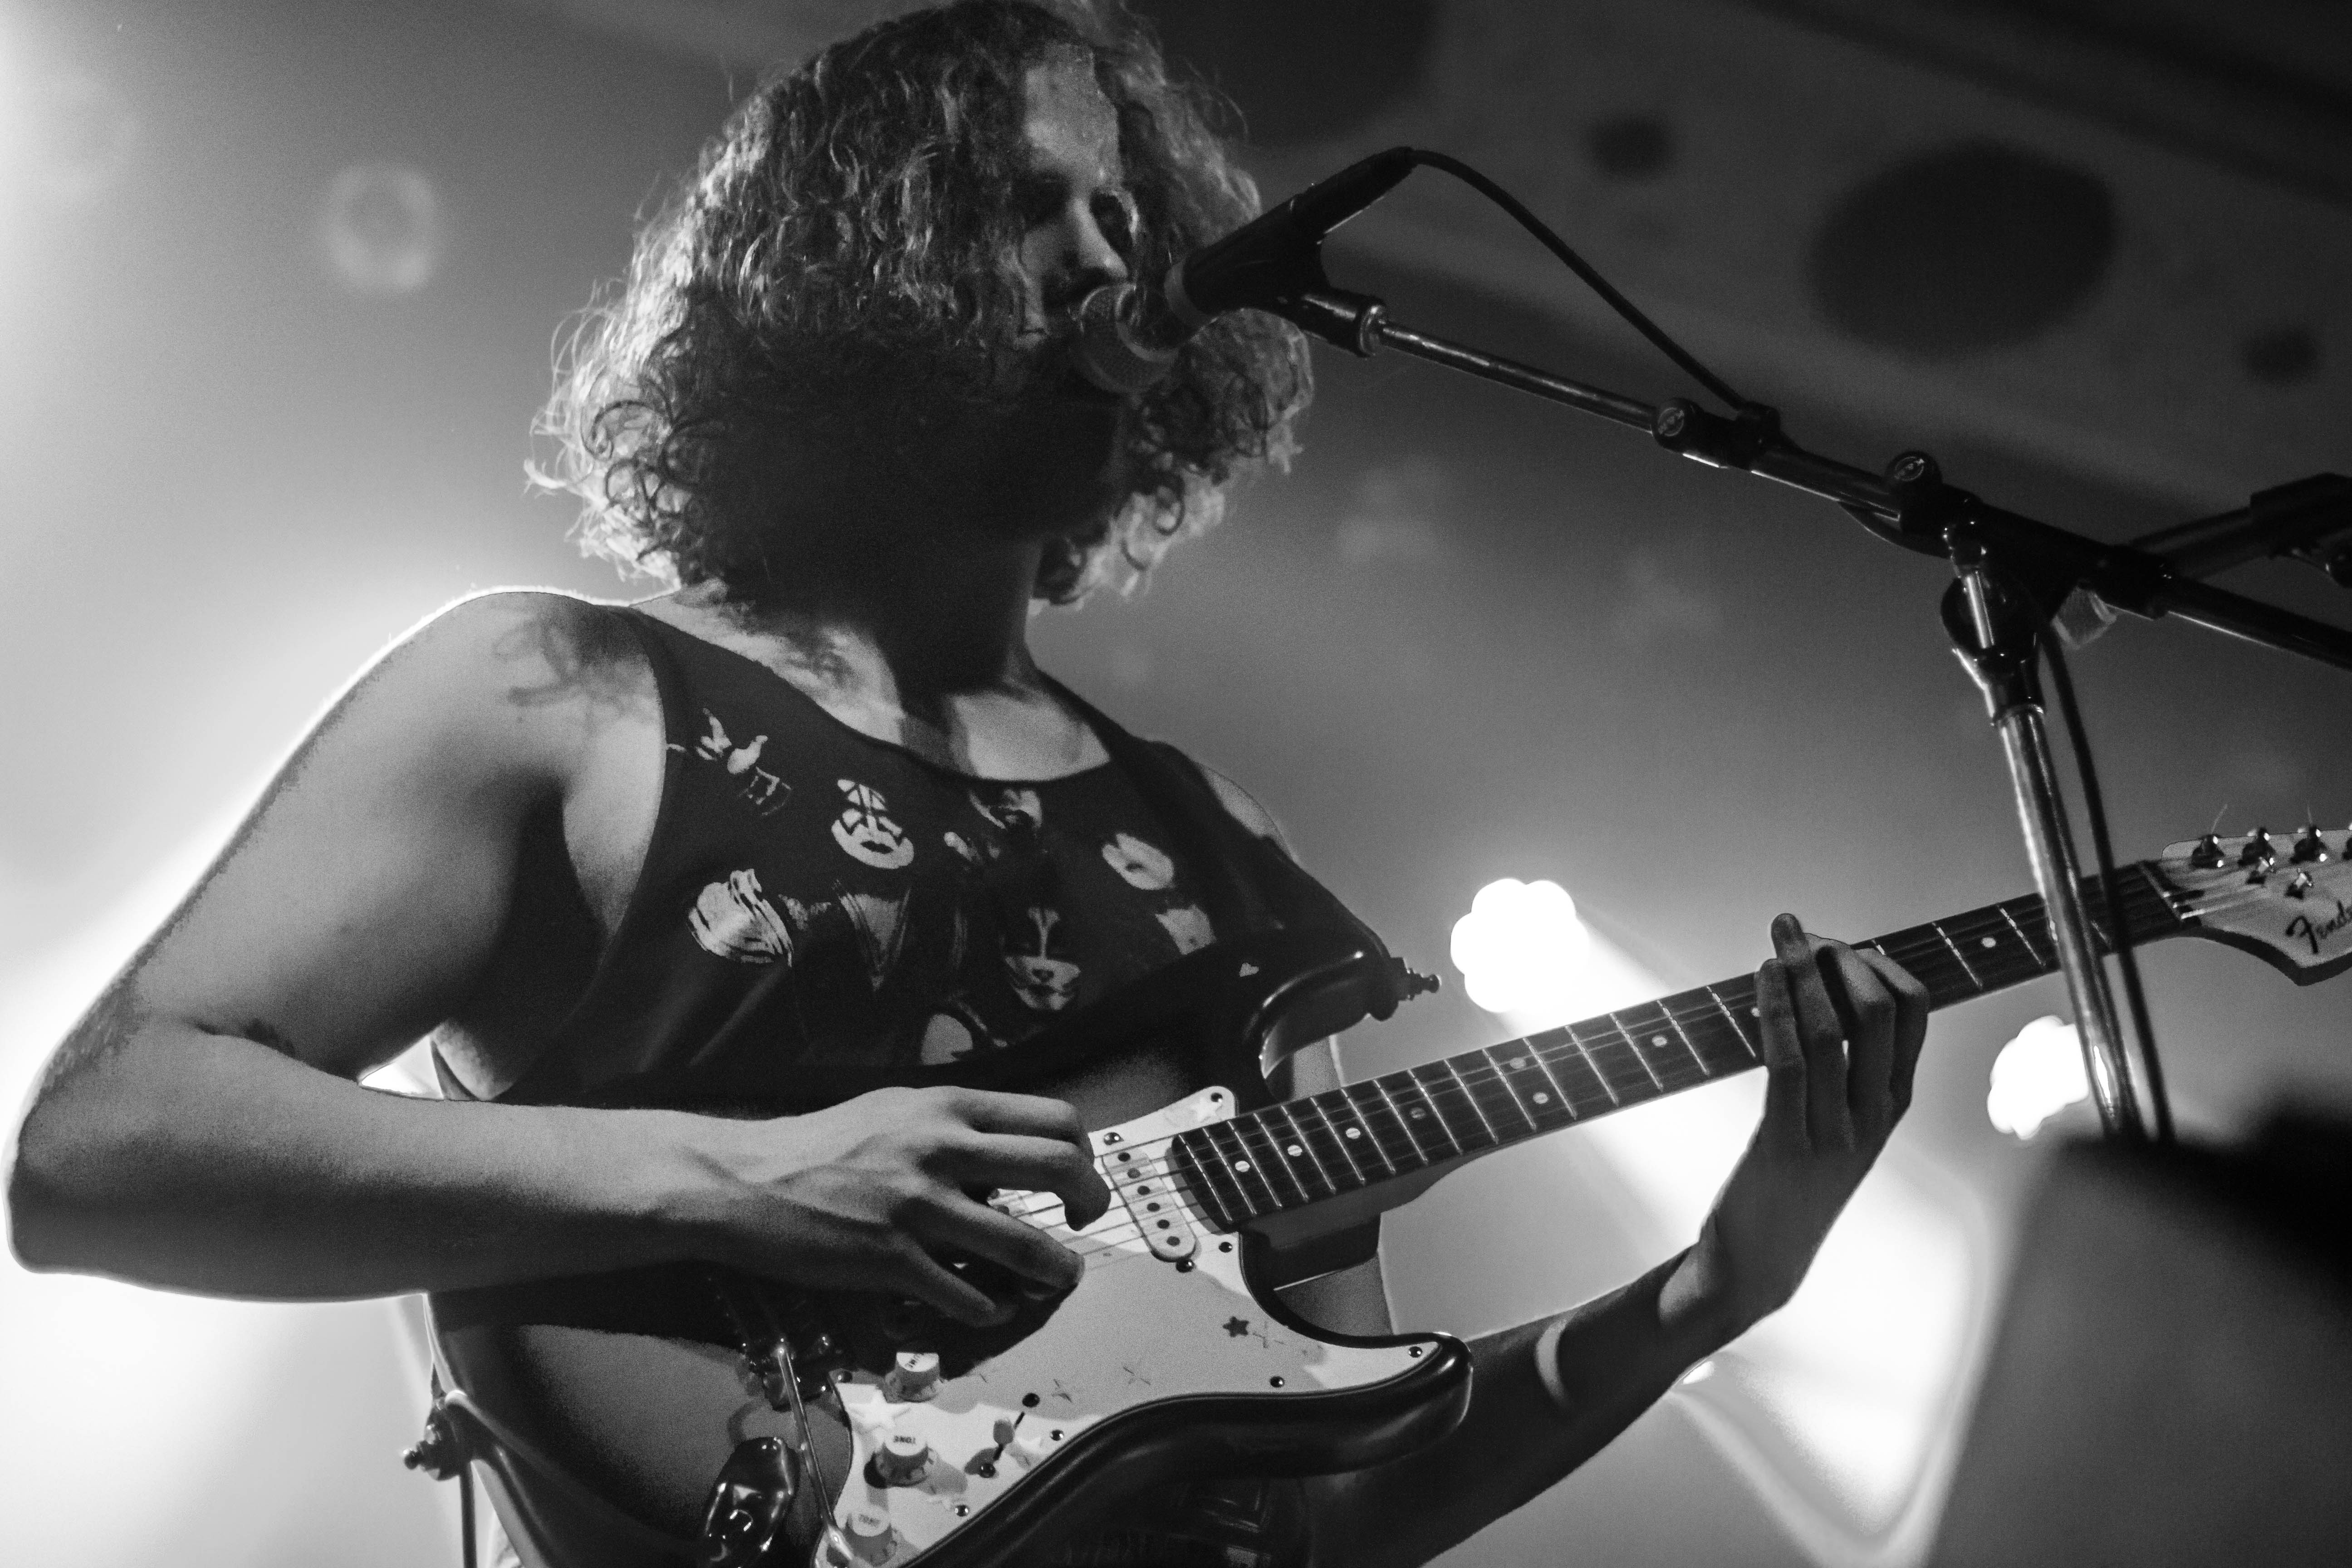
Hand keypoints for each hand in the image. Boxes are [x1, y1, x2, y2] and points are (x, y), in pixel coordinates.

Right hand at [701, 1086, 1112, 1325]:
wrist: (746, 1181)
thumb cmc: (821, 1144)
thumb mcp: (896, 1109)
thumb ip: (953, 1124)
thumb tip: (1005, 1150)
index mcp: (947, 1107)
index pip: (1052, 1117)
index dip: (1083, 1150)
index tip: (1080, 1175)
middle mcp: (941, 1148)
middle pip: (1057, 1168)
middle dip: (1091, 1200)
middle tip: (1087, 1221)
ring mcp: (918, 1206)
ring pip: (1023, 1243)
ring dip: (1056, 1268)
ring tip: (1062, 1277)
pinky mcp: (891, 1259)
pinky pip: (965, 1294)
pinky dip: (988, 1307)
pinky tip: (987, 1308)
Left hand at [1665, 914, 1927, 1336]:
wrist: (1760, 1261)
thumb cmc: (1792, 1180)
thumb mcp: (1838, 1121)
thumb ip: (1844, 1066)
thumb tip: (1825, 987)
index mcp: (1893, 1102)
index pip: (1914, 1010)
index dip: (1876, 961)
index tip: (1835, 942)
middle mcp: (1874, 1113)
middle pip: (1879, 1009)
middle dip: (1840, 957)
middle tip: (1800, 933)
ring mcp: (1834, 1131)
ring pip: (1833, 1028)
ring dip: (1803, 969)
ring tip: (1780, 934)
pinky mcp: (1786, 1143)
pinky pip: (1787, 1059)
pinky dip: (1775, 1006)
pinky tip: (1762, 975)